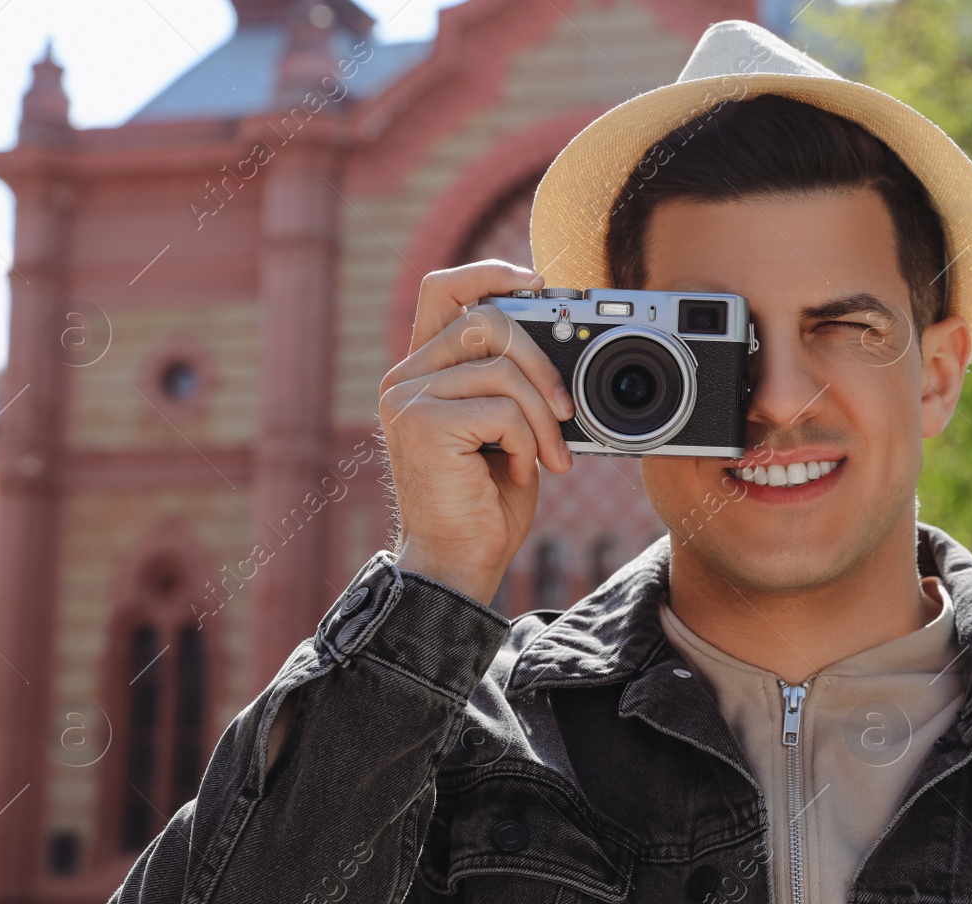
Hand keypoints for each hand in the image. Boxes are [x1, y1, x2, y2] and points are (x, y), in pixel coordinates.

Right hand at [379, 259, 574, 604]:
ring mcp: (407, 399)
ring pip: (502, 368)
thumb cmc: (486, 501)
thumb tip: (559, 336)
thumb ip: (513, 379)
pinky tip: (519, 472)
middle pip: (485, 321)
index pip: (443, 289)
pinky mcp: (422, 424)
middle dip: (542, 364)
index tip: (537, 282)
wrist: (462, 563)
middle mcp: (405, 377)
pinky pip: (502, 409)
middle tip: (565, 412)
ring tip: (547, 457)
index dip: (488, 272)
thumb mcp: (507, 427)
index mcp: (424, 370)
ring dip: (542, 418)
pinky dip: (527, 442)